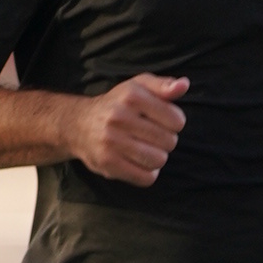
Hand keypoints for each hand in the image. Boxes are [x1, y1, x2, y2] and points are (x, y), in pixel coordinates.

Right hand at [67, 73, 186, 185]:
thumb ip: (163, 85)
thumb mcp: (138, 87)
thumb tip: (184, 85)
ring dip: (157, 158)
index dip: (174, 123)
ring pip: (158, 160)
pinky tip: (138, 162)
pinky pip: (146, 178)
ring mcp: (111, 141)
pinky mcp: (107, 163)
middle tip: (151, 136)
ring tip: (145, 149)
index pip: (176, 120)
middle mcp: (119, 116)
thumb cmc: (117, 104)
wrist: (78, 125)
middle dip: (166, 141)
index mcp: (132, 95)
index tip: (162, 121)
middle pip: (169, 142)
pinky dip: (148, 173)